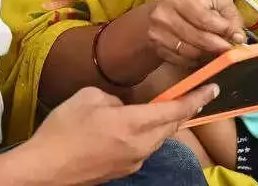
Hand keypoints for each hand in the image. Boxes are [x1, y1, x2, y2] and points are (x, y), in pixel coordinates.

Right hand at [21, 85, 219, 185]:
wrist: (44, 169)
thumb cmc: (64, 129)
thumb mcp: (90, 97)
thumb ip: (116, 98)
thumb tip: (125, 107)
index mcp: (134, 124)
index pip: (175, 109)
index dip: (196, 98)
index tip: (213, 88)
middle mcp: (141, 145)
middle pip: (172, 125)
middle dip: (185, 109)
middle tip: (196, 96)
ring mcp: (134, 161)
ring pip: (159, 138)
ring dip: (165, 123)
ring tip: (164, 109)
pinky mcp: (124, 170)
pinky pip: (144, 148)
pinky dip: (147, 135)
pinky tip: (134, 127)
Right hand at [148, 0, 245, 65]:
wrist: (179, 1)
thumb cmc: (202, 0)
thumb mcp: (219, 1)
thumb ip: (231, 18)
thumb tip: (239, 38)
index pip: (204, 19)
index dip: (223, 30)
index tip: (235, 37)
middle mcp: (163, 13)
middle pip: (197, 37)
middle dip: (217, 46)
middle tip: (229, 49)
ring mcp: (157, 31)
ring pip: (189, 51)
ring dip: (207, 54)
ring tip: (217, 50)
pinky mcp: (156, 46)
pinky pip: (180, 60)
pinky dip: (195, 60)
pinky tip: (203, 53)